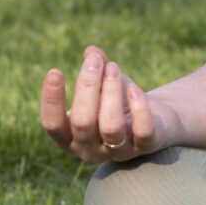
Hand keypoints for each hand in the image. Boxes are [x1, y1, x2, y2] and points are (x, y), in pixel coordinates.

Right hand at [39, 46, 167, 163]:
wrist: (154, 120)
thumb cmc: (116, 100)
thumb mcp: (101, 84)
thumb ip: (94, 68)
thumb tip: (91, 52)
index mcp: (69, 137)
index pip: (52, 125)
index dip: (51, 100)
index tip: (55, 71)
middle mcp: (89, 150)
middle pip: (82, 122)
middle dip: (87, 86)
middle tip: (95, 61)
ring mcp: (117, 152)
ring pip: (111, 127)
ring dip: (111, 92)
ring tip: (114, 67)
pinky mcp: (145, 147)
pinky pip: (142, 130)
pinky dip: (138, 106)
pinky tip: (134, 88)